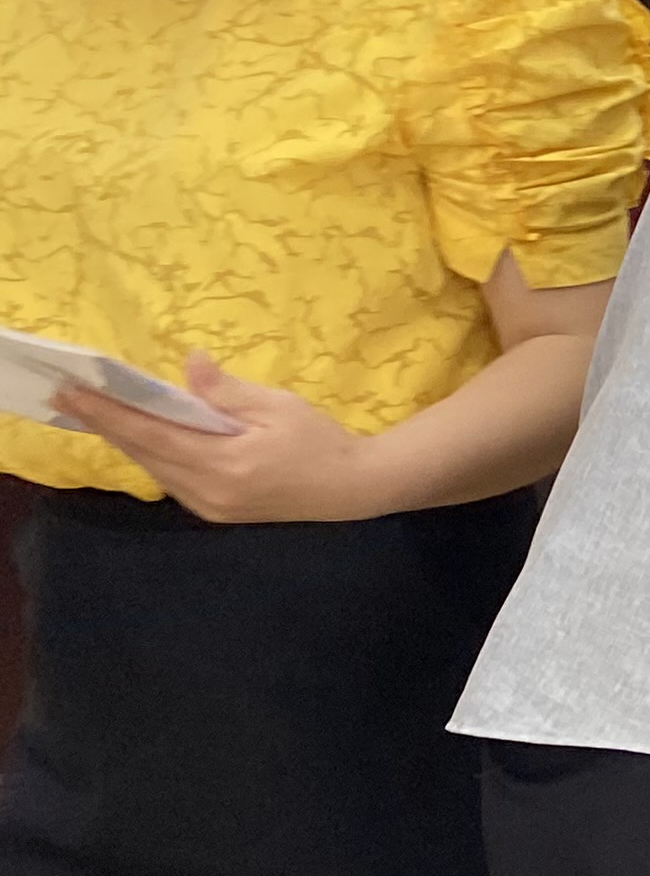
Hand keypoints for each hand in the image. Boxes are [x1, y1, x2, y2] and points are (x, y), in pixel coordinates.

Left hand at [59, 354, 385, 524]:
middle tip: (69, 397)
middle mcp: (209, 492)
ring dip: (125, 439)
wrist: (353, 489)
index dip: (111, 413)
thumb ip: (228, 390)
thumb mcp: (279, 405)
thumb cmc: (321, 441)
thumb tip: (190, 363)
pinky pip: (171, 479)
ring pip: (154, 469)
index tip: (75, 392)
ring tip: (94, 413)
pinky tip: (138, 437)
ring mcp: (210, 507)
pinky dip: (151, 455)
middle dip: (106, 424)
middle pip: (145, 454)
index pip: (154, 434)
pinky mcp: (216, 511)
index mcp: (226, 464)